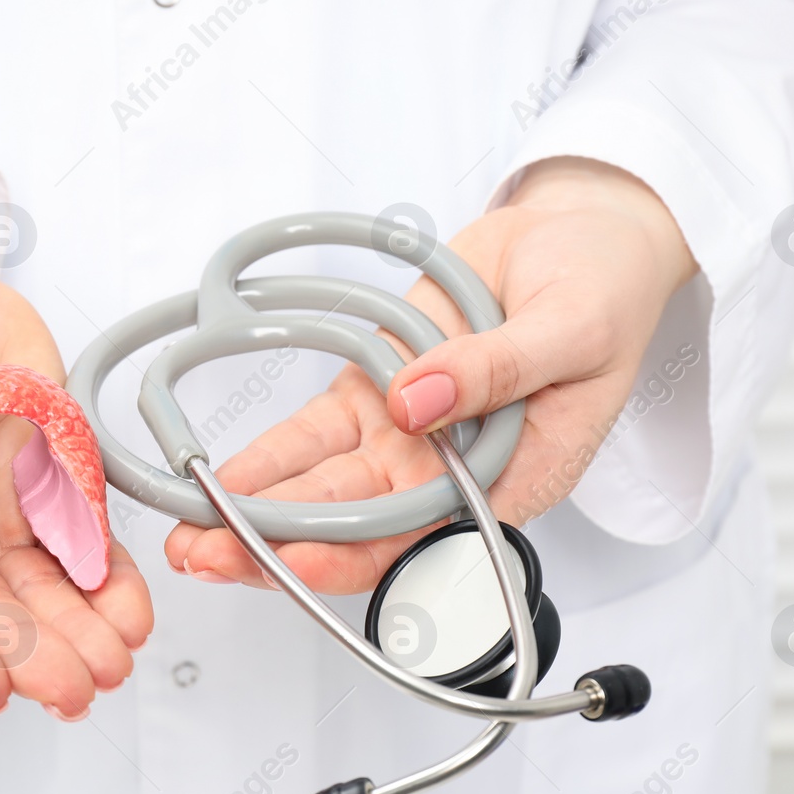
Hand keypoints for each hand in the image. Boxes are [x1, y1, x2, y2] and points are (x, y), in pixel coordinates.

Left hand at [163, 157, 696, 593]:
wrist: (583, 235)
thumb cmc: (605, 289)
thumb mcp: (575, 329)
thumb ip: (499, 369)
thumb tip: (417, 403)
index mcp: (514, 479)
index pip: (424, 537)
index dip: (354, 554)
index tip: (292, 557)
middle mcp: (452, 471)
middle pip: (357, 524)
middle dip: (276, 543)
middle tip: (205, 552)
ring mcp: (410, 433)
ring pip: (323, 485)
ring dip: (257, 508)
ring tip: (188, 527)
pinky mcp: (378, 392)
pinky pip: (316, 433)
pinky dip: (268, 455)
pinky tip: (215, 474)